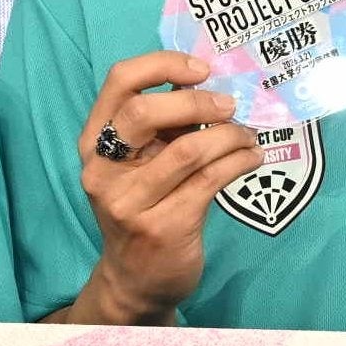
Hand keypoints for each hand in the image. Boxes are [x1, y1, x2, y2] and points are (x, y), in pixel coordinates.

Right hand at [69, 52, 263, 324]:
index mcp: (94, 142)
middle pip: (145, 112)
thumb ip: (162, 125)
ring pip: (188, 149)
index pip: (119, 81)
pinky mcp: (164, 227)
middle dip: (197, 102)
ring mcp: (130, 202)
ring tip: (248, 137)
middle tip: (230, 106)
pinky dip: (239, 161)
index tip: (201, 70)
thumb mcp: (139, 163)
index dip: (163, 64)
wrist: (136, 280)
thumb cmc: (144, 208)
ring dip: (230, 136)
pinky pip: (210, 180)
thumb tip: (208, 81)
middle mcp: (103, 170)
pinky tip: (251, 158)